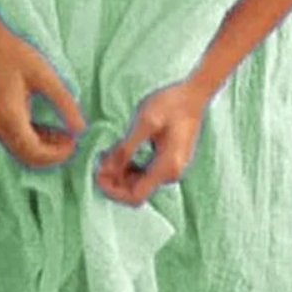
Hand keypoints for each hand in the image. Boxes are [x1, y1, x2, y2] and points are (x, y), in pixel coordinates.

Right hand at [0, 30, 87, 168]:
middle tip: (73, 139)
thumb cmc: (15, 55)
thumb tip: (81, 128)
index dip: (58, 154)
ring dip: (45, 149)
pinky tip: (51, 129)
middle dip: (53, 154)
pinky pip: (17, 141)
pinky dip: (35, 141)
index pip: (36, 153)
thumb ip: (64, 102)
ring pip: (22, 152)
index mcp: (10, 118)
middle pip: (28, 157)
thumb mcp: (45, 76)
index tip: (76, 142)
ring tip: (65, 134)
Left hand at [96, 79, 211, 206]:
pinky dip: (131, 168)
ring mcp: (173, 169)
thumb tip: (106, 169)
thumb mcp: (145, 123)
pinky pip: (148, 173)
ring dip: (121, 174)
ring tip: (107, 156)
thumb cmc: (171, 105)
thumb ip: (126, 149)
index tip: (98, 175)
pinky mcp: (172, 161)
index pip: (135, 196)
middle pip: (137, 191)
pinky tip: (122, 153)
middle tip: (99, 162)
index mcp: (166, 168)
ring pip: (141, 183)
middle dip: (115, 181)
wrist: (193, 95)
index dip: (113, 191)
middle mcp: (172, 174)